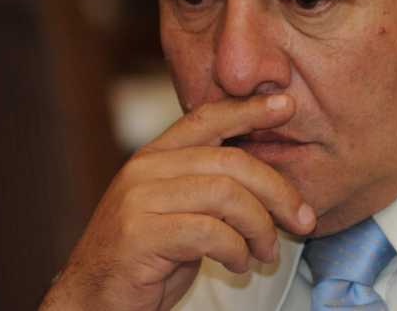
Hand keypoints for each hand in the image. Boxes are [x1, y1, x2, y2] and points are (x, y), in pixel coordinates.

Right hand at [38, 94, 316, 310]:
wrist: (93, 298)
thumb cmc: (145, 259)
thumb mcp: (178, 211)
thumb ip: (208, 186)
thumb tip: (270, 180)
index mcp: (155, 156)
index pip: (207, 117)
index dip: (250, 109)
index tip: (287, 105)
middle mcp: (145, 169)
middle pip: (230, 161)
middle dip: (278, 190)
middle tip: (303, 219)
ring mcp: (139, 200)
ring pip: (226, 195)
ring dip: (260, 227)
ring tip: (266, 251)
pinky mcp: (141, 235)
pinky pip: (209, 233)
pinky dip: (236, 250)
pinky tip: (239, 264)